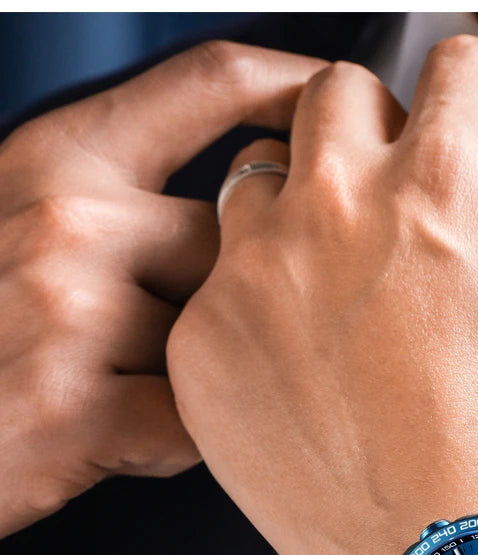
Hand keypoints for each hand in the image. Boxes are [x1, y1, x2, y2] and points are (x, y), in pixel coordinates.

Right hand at [0, 41, 324, 538]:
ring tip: (122, 392)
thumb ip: (119, 201)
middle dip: (231, 296)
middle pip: (239, 237)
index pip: (209, 83)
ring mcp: (71, 311)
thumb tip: (238, 205)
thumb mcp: (23, 221)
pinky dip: (172, 445)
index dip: (297, 85)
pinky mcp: (78, 409)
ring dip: (200, 376)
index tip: (343, 101)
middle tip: (162, 338)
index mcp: (57, 158)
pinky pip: (196, 426)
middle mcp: (67, 217)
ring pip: (223, 337)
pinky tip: (114, 439)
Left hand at [167, 36, 477, 554]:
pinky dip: (252, 298)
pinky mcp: (205, 348)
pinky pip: (213, 283)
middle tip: (409, 194)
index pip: (458, 66)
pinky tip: (299, 354)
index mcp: (446, 181)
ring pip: (257, 179)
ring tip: (340, 270)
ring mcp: (254, 276)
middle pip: (337, 98)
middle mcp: (336, 205)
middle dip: (383, 127)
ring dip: (300, 200)